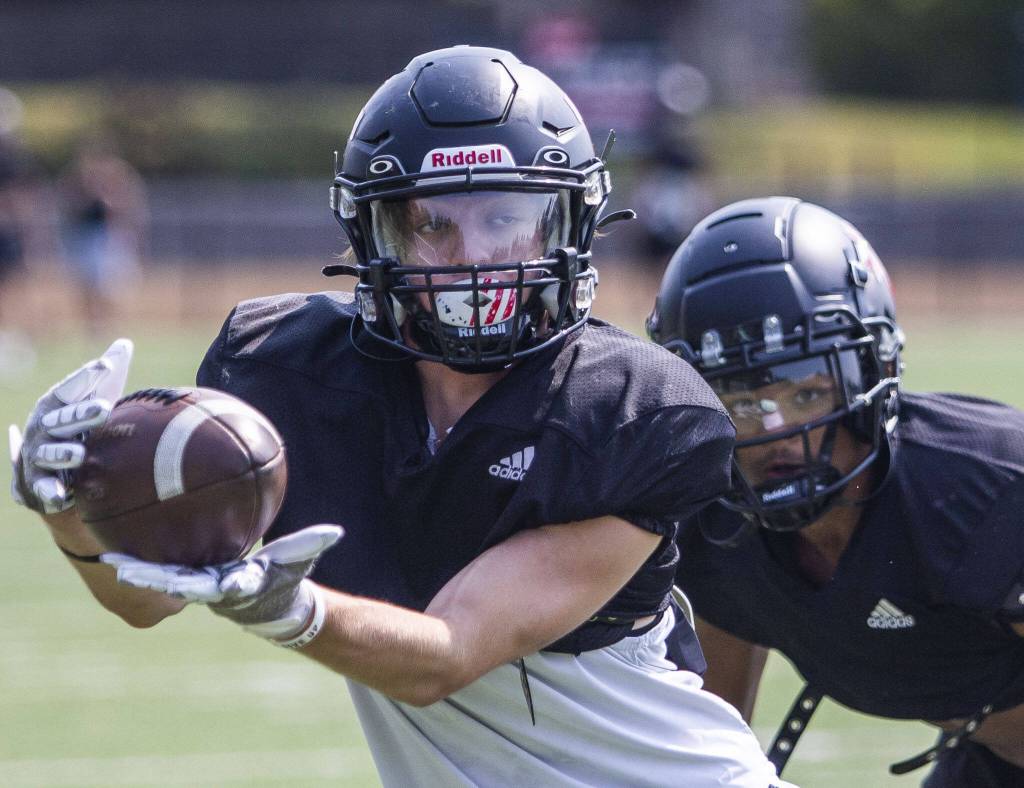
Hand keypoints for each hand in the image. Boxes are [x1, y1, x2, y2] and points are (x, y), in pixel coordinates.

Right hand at [9, 339, 133, 513]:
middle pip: (60, 420)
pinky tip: (62, 496)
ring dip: (62, 453)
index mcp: (55, 406)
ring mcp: (39, 456)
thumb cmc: (79, 425)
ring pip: (48, 454)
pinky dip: (51, 492)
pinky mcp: (40, 484)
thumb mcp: (92, 399)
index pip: (69, 388)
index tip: (106, 365)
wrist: (56, 466)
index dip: (86, 377)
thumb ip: (105, 375)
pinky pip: (44, 488)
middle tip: (104, 409)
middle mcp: (43, 429)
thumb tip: (124, 344)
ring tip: (80, 454)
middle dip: (79, 415)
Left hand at [103, 525, 343, 646]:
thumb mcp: (301, 560)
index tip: (192, 583)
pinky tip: (116, 552)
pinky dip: (142, 563)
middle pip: (179, 586)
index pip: (220, 585)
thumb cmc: (288, 580)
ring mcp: (199, 586)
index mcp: (238, 585)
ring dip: (139, 572)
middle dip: (155, 580)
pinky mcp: (190, 579)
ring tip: (111, 561)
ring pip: (165, 579)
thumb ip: (314, 544)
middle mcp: (213, 589)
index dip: (205, 583)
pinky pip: (163, 568)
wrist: (273, 606)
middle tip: (128, 573)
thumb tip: (335, 531)